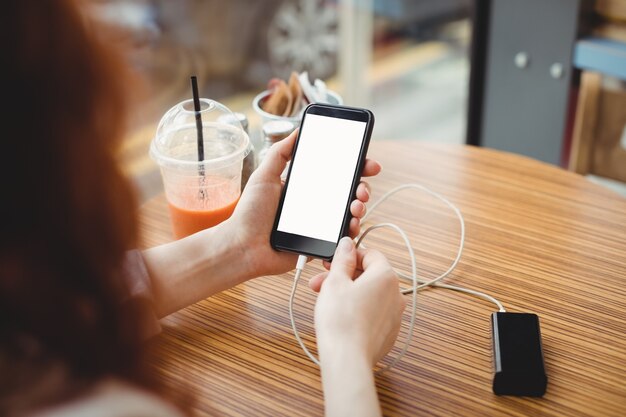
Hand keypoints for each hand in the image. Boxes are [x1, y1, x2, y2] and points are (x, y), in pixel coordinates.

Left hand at [228, 130, 381, 278]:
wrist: (243, 246)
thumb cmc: (250, 213)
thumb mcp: (264, 175)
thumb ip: (280, 153)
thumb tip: (297, 130)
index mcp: (304, 187)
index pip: (335, 174)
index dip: (354, 167)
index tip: (367, 163)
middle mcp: (315, 204)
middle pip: (348, 192)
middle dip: (362, 187)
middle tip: (362, 188)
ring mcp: (319, 225)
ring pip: (350, 213)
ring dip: (360, 206)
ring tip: (356, 205)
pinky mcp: (320, 244)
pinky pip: (343, 236)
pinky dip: (353, 229)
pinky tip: (352, 223)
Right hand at [312, 237, 405, 365]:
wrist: (348, 358)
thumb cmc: (341, 320)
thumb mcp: (335, 282)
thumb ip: (343, 259)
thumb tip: (348, 244)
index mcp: (386, 276)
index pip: (371, 254)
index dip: (350, 256)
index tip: (334, 261)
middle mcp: (396, 294)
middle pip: (369, 275)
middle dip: (344, 276)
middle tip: (322, 281)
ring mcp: (395, 315)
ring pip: (370, 294)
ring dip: (349, 292)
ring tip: (325, 300)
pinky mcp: (389, 332)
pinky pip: (373, 312)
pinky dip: (358, 310)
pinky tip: (340, 316)